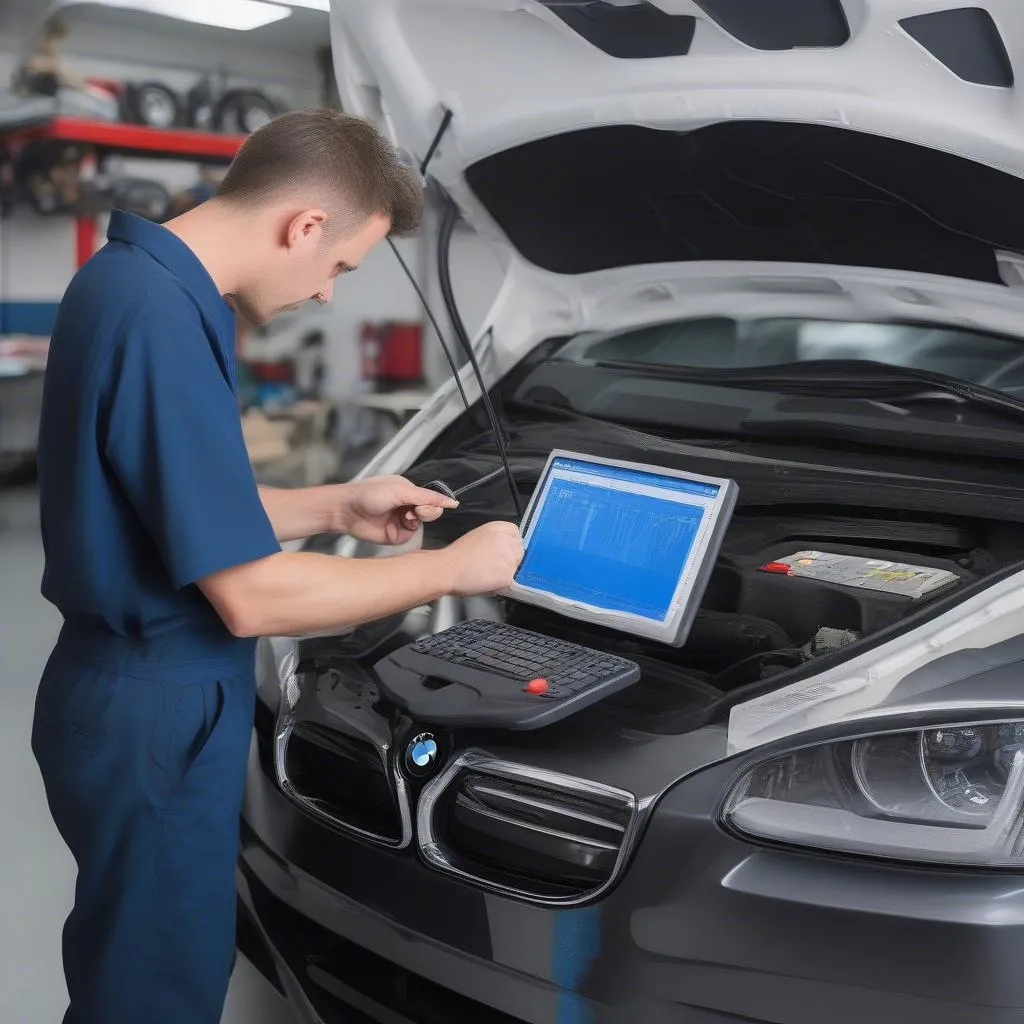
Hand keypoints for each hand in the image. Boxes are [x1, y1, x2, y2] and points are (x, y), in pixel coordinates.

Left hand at [338, 476, 457, 545]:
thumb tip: (452, 502)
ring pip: (423, 524)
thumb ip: (426, 497)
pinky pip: (411, 535)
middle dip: (428, 511)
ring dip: (417, 520)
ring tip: (406, 516)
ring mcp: (402, 521)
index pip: (432, 498)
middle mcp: (407, 506)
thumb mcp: (401, 491)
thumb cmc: (369, 494)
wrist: (346, 510)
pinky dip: (409, 530)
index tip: (437, 504)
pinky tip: (402, 524)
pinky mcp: (396, 536)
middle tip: (417, 510)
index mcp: (409, 491)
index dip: (436, 502)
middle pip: (431, 512)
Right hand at [444, 521, 524, 595]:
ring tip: (486, 575)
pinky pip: (509, 582)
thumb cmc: (457, 555)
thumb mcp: (478, 536)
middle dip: (510, 558)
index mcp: (498, 528)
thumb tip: (501, 549)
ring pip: (515, 568)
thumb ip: (494, 539)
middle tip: (492, 565)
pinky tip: (486, 582)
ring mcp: (509, 559)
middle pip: (519, 550)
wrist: (448, 569)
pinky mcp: (508, 576)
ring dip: (505, 572)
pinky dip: (500, 585)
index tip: (501, 551)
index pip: (515, 533)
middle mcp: (507, 541)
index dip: (508, 544)